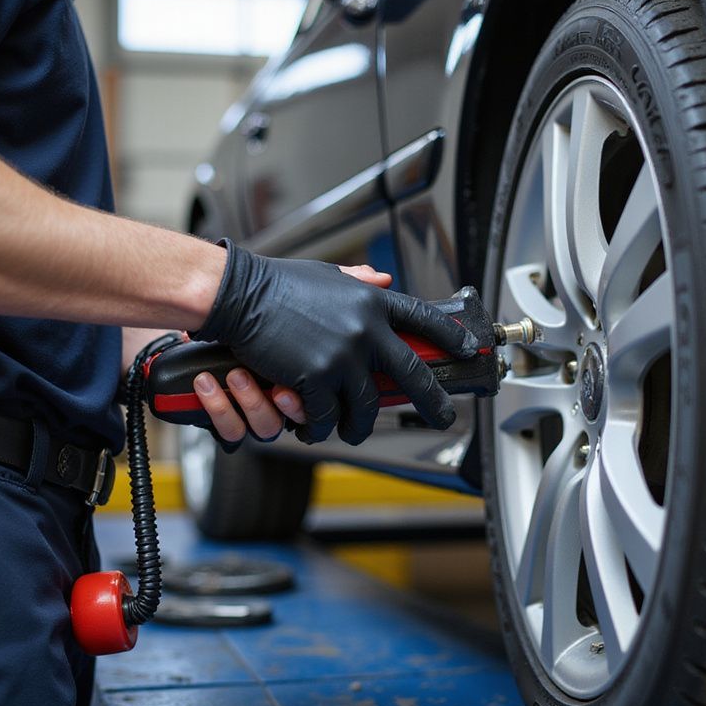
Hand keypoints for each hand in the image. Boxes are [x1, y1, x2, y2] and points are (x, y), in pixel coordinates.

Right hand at [192, 242, 477, 444]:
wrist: (239, 294)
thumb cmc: (277, 283)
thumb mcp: (327, 275)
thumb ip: (358, 282)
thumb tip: (383, 280)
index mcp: (371, 301)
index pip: (424, 319)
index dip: (450, 337)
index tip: (467, 349)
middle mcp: (365, 329)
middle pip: (412, 374)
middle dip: (433, 401)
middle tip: (444, 416)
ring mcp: (342, 356)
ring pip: (365, 407)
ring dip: (359, 425)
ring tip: (353, 430)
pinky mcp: (315, 378)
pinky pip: (325, 416)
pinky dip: (319, 426)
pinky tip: (313, 428)